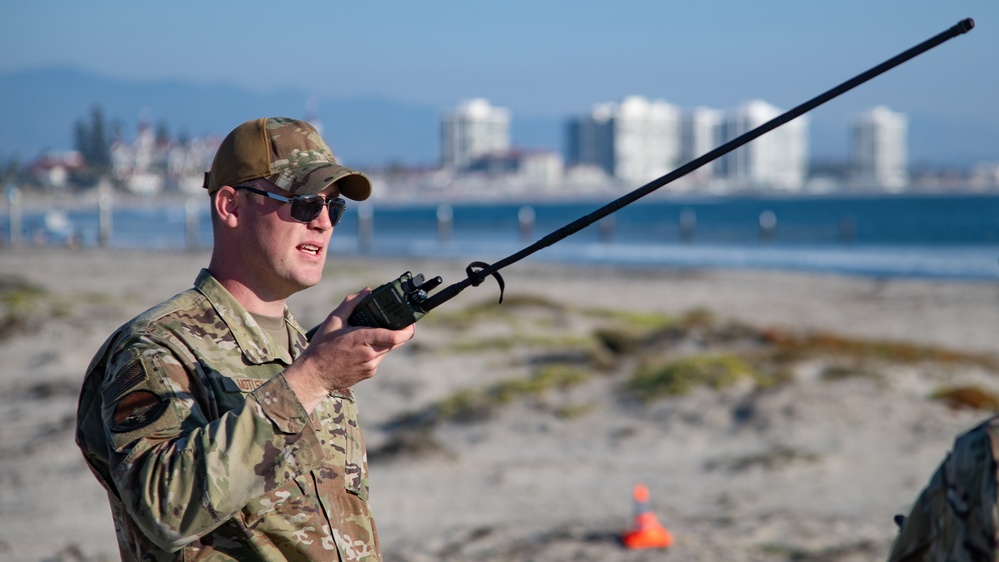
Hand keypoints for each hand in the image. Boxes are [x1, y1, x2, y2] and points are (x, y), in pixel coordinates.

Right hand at [284, 289, 414, 411]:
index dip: (407, 329)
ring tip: (370, 332)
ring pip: (388, 349)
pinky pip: (380, 358)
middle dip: (398, 330)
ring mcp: (371, 366)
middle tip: (395, 320)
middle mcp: (370, 355)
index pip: (395, 336)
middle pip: (396, 341)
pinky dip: (376, 350)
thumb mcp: (333, 321)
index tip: (410, 321)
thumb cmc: (322, 347)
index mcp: (363, 340)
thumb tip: (366, 291)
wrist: (315, 375)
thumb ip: (351, 303)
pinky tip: (361, 347)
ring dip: (385, 340)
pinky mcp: (370, 373)